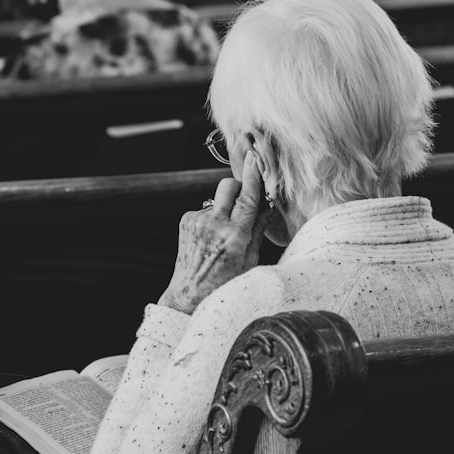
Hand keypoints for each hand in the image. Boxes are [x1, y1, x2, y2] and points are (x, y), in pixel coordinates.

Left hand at [159, 150, 269, 314]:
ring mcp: (196, 221)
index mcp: (234, 236)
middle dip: (240, 188)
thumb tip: (268, 208)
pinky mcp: (185, 221)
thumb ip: (258, 231)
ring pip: (218, 198)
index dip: (254, 176)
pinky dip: (213, 217)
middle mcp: (213, 225)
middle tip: (244, 205)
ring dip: (226, 207)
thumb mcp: (250, 262)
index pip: (248, 198)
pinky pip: (206, 208)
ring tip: (225, 233)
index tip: (256, 157)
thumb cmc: (224, 285)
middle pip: (229, 186)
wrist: (189, 296)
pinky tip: (212, 237)